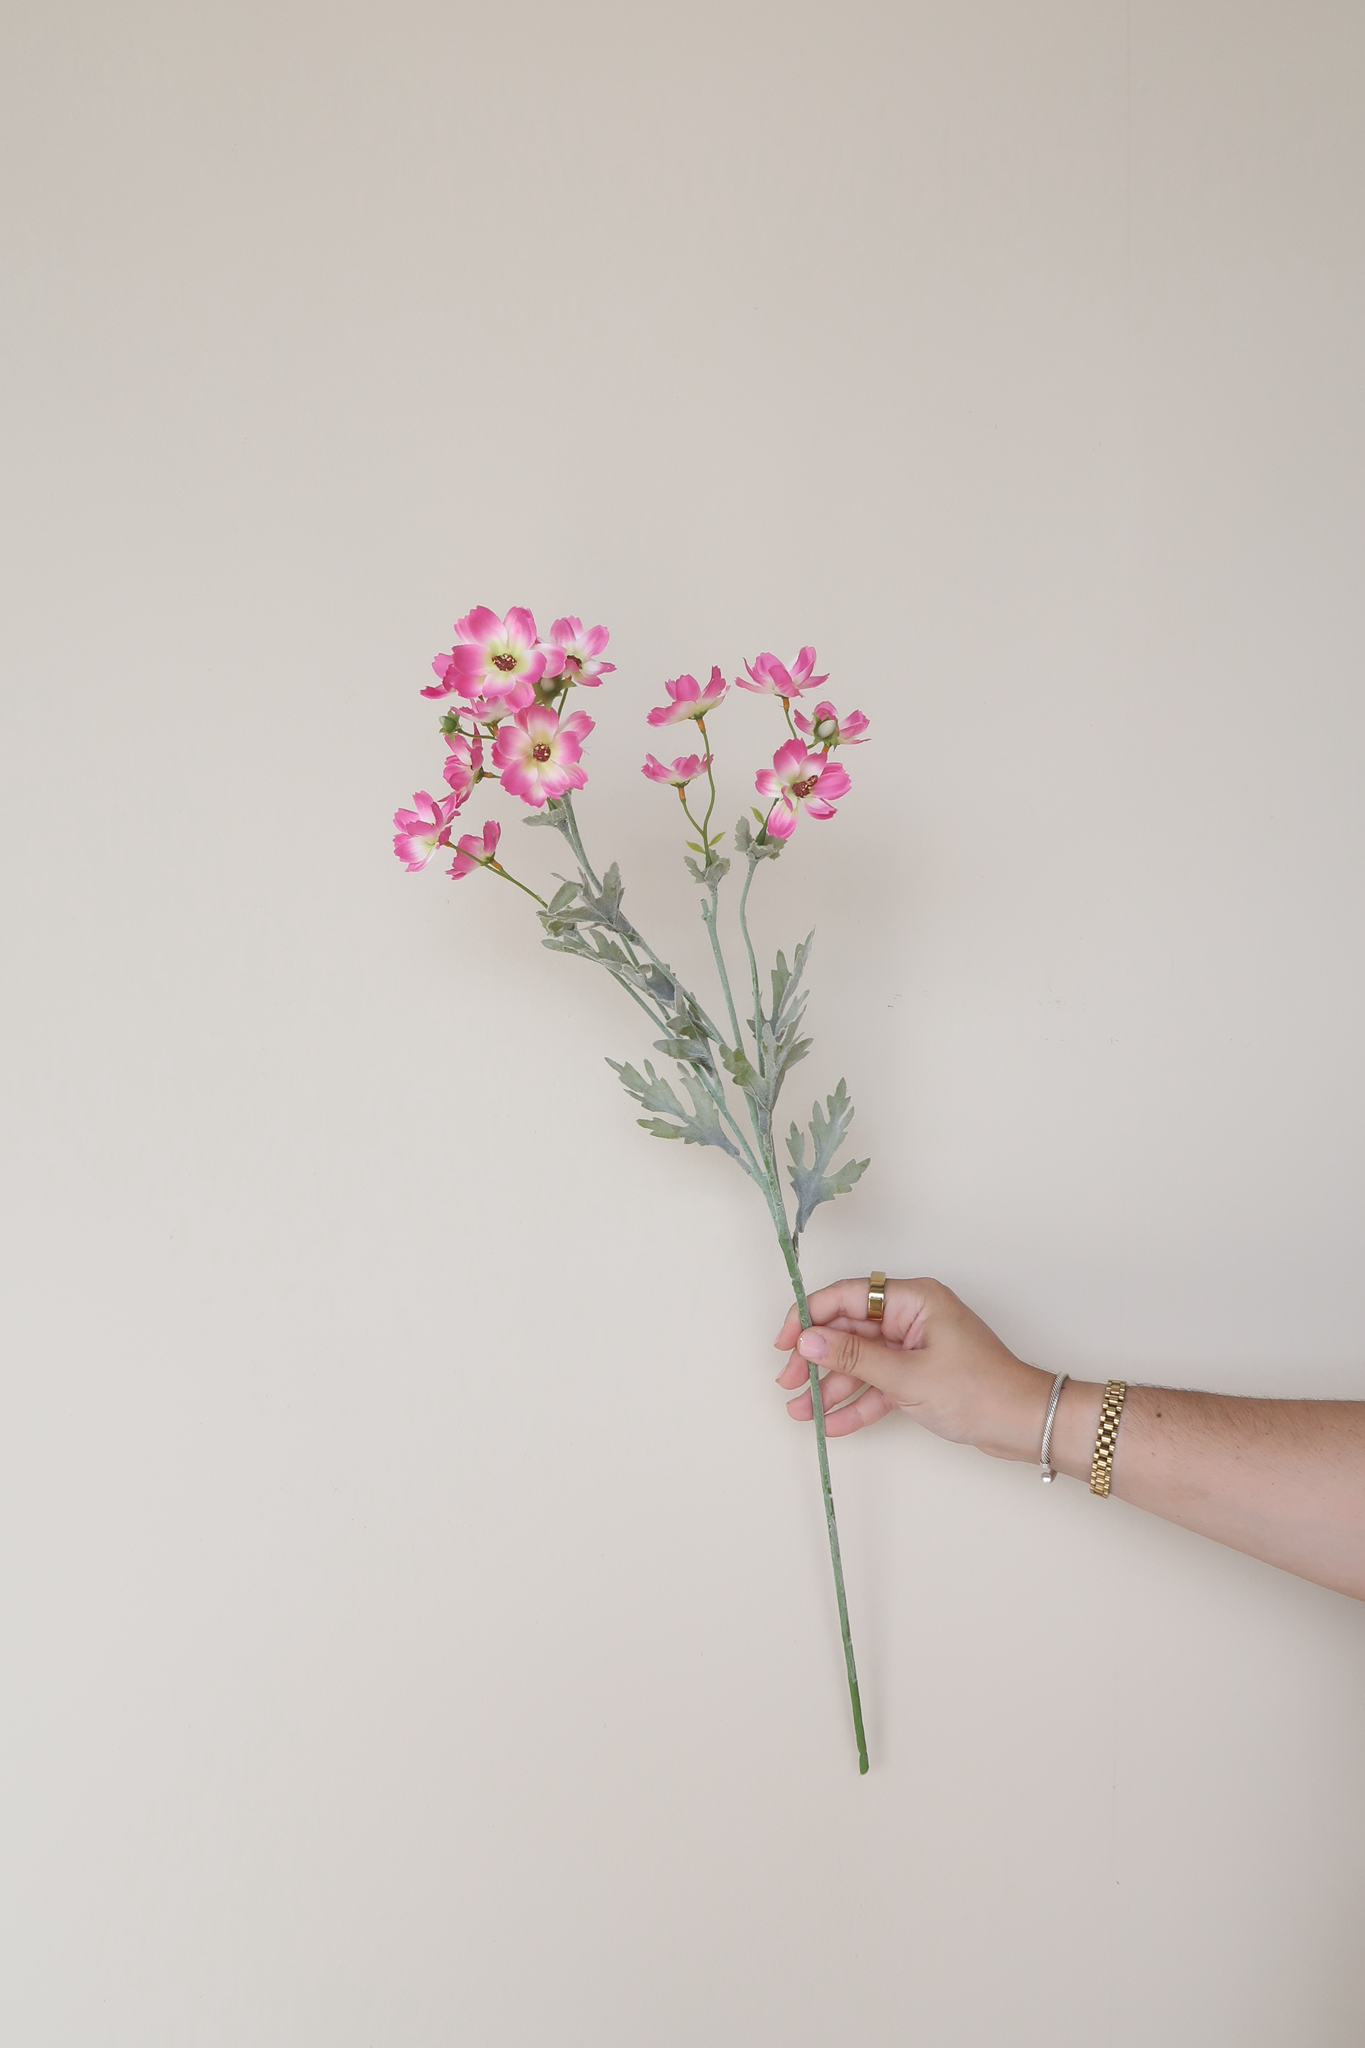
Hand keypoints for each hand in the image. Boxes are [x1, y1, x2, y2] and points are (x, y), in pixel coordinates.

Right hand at [774, 1276, 1054, 1461]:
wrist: (1024, 1425)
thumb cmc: (979, 1391)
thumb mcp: (908, 1376)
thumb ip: (854, 1357)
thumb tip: (809, 1339)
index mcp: (913, 1299)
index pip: (846, 1297)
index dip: (809, 1317)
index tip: (784, 1343)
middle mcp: (911, 1316)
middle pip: (848, 1330)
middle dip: (816, 1359)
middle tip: (788, 1383)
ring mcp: (915, 1346)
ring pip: (860, 1361)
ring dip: (830, 1386)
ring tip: (802, 1412)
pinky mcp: (920, 1374)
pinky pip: (878, 1383)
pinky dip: (857, 1402)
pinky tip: (833, 1423)